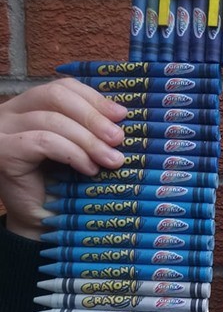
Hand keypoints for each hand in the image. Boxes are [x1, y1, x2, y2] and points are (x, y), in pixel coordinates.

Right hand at [0, 80, 125, 239]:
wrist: (42, 224)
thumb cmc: (63, 186)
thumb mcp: (80, 149)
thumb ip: (90, 128)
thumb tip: (121, 114)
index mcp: (28, 106)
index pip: (62, 87)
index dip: (93, 98)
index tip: (121, 115)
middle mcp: (10, 113)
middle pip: (55, 96)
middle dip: (93, 116)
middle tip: (119, 138)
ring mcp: (3, 131)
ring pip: (52, 121)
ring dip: (89, 141)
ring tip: (111, 160)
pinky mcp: (3, 152)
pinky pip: (44, 142)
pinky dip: (73, 153)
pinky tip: (89, 169)